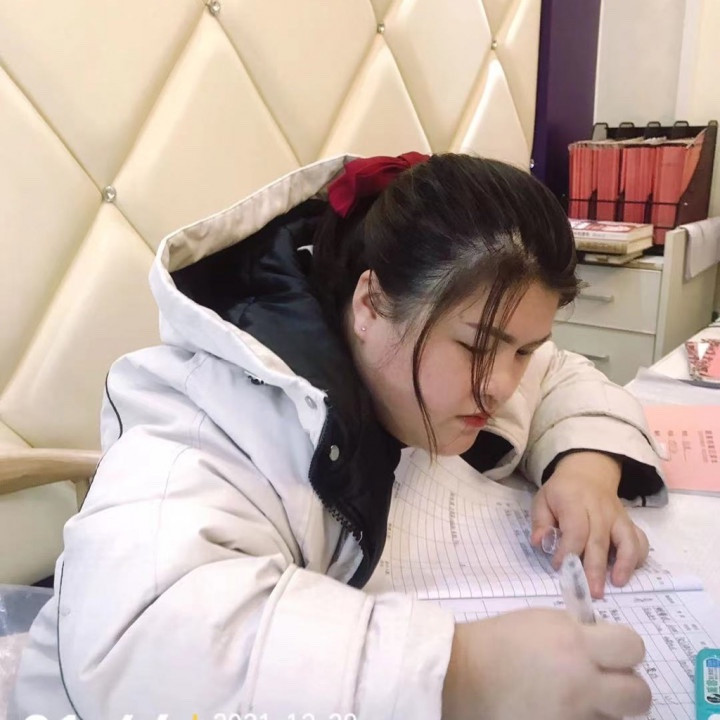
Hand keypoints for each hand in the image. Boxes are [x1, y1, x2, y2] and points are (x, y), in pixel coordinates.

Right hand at [442, 609, 650, 719]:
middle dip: (626, 688)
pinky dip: (582, 719)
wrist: (465, 674)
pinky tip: (562, 711)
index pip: (633, 647)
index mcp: (575, 643)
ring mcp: (572, 716)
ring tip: (576, 700)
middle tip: (604, 684)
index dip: (624, 650)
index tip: (609, 653)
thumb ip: (579, 633)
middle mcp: (582, 682)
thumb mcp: (543, 622)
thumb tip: (604, 647)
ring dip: (602, 710)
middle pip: (639, 695)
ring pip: (615, 719)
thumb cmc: (500, 640)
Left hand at [530, 451, 649, 597]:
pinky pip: (639, 539)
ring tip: (617, 583)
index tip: (560, 567)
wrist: (587, 472)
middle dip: (595, 568)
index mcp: (575, 502)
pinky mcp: (628, 522)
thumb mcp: (543, 500)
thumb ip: (540, 522)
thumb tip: (540, 543)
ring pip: (626, 540)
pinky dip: (638, 556)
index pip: (575, 529)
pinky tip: (630, 572)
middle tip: (592, 591)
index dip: (568, 551)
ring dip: (624, 563)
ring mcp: (617, 516)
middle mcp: (599, 509)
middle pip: (599, 540)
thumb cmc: (561, 492)